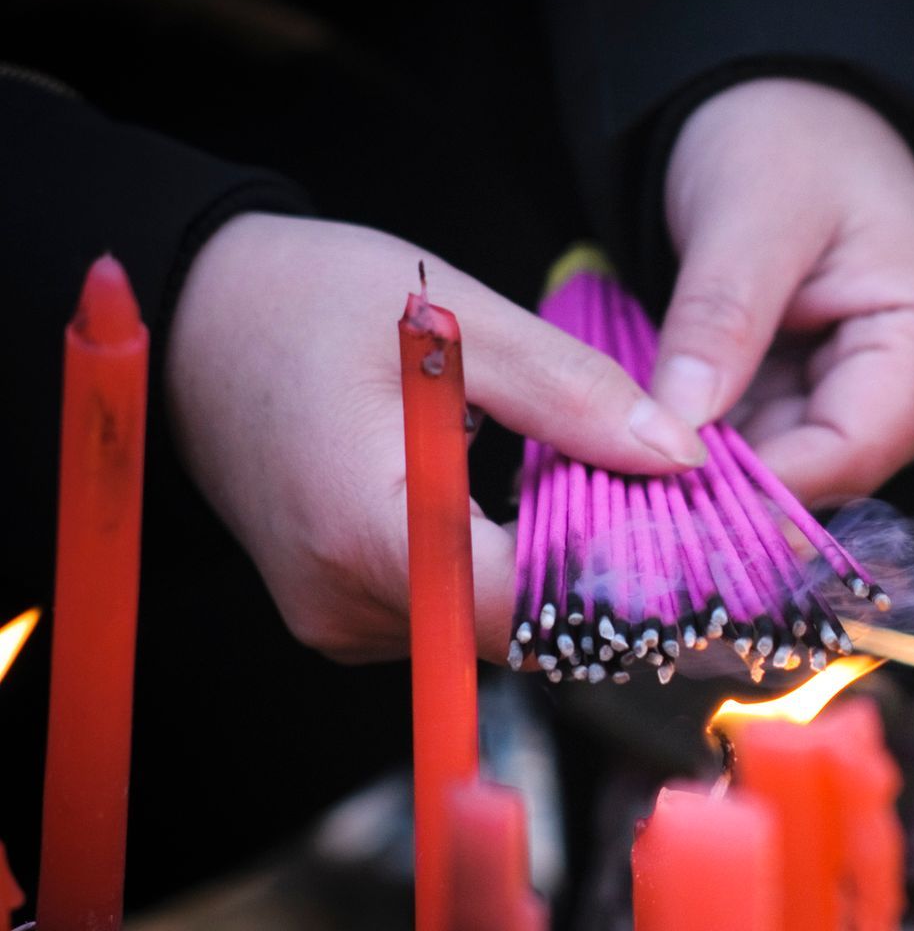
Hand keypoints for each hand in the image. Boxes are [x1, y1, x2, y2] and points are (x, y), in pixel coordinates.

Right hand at [165, 214, 705, 664]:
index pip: (525, 607)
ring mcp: (337, 616)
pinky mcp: (341, 608)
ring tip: (630, 509)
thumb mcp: (455, 318)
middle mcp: (346, 599)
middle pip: (517, 630)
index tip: (706, 557)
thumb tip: (680, 455)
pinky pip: (452, 613)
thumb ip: (571, 393)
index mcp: (369, 527)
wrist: (192, 317)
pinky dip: (510, 573)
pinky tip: (552, 515)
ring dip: (564, 580)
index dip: (626, 591)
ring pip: (490, 629)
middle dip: (611, 585)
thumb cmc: (310, 300)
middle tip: (696, 534)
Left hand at [654, 77, 913, 502]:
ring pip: (792, 474)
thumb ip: (719, 320)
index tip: (662, 497)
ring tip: (628, 467)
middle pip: (827, 476)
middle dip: (731, 488)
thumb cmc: (787, 139)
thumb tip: (678, 431)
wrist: (793, 108)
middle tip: (626, 494)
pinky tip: (653, 444)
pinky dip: (715, 451)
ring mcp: (879, 401)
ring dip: (715, 475)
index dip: (762, 488)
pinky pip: (772, 450)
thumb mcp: (748, 214)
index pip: (852, 451)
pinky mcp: (829, 402)